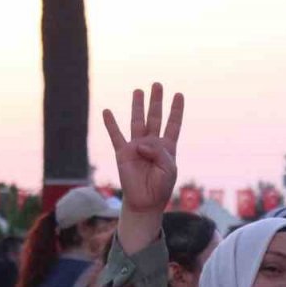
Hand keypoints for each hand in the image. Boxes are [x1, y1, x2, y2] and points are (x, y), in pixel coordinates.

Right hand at [101, 83, 183, 215]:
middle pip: (155, 117)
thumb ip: (158, 152)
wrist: (145, 202)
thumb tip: (140, 142)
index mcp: (166, 147)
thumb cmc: (160, 187)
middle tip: (157, 84)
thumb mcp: (168, 169)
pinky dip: (111, 124)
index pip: (172, 124)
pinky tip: (107, 112)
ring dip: (138, 106)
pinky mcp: (123, 153)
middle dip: (156, 101)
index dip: (176, 110)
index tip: (178, 94)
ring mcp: (136, 147)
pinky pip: (116, 136)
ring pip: (137, 121)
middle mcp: (152, 143)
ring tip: (138, 90)